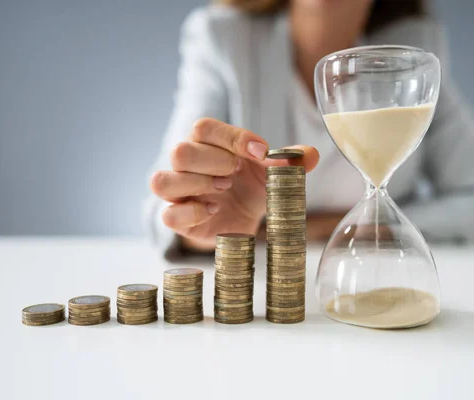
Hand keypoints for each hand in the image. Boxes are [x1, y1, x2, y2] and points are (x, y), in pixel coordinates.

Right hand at [150, 118, 318, 250]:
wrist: (241, 222)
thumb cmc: (251, 188)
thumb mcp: (273, 173)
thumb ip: (290, 162)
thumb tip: (310, 155)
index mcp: (208, 145)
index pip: (203, 128)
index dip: (233, 138)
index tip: (262, 152)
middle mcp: (186, 165)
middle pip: (180, 150)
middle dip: (214, 162)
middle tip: (235, 174)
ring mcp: (178, 193)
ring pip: (162, 180)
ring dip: (198, 184)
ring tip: (224, 190)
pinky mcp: (176, 219)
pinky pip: (168, 214)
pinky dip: (192, 212)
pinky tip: (214, 211)